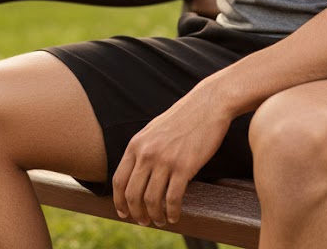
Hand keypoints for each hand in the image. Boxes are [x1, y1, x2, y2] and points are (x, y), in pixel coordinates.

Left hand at [112, 85, 230, 227]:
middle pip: (132, 194)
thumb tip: (134, 174)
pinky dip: (171, 212)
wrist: (208, 104)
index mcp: (136, 143)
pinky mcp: (184, 166)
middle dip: (136, 213)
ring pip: (151, 200)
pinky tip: (175, 215)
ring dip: (154, 216)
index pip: (119, 180)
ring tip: (160, 221)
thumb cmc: (183, 118)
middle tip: (143, 221)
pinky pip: (172, 199)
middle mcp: (147, 152)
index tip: (123, 212)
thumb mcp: (154, 130)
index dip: (119, 201)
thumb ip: (142, 149)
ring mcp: (165, 160)